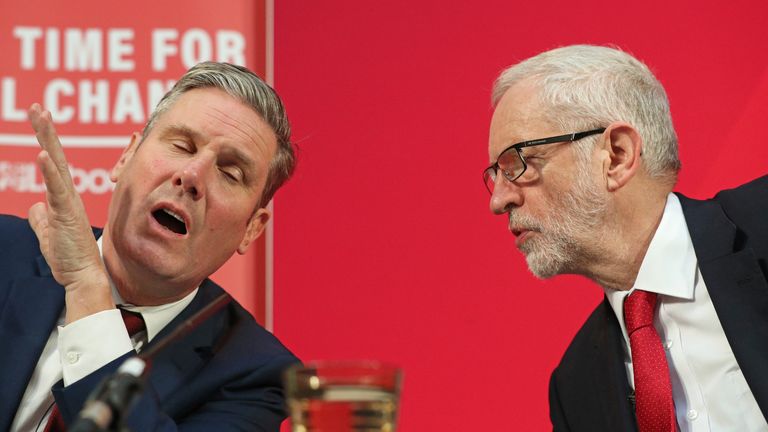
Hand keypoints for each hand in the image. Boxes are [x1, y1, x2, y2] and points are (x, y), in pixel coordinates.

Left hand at [27, 104, 113, 323]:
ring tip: (40, 117)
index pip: (52, 164)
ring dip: (47, 140)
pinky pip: (57, 188)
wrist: (82, 277)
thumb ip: (41, 220)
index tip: (40, 118)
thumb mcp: (48, 236)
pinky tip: (42, 154)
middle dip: (46, 131)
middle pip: (55, 156)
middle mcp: (67, 196)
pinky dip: (49, 171)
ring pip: (56, 165)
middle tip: (37, 107)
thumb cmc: (68, 259)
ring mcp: (68, 203)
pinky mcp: (67, 214)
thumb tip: (35, 207)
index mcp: (62, 199)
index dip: (46, 140)